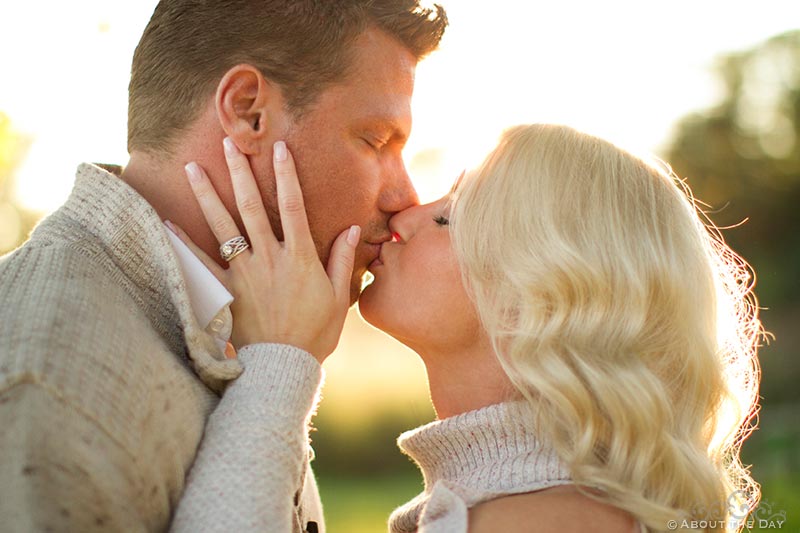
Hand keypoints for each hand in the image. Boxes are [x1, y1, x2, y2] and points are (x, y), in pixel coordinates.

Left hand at [169, 137, 359, 363]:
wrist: (283, 364)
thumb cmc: (316, 333)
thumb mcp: (339, 297)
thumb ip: (342, 260)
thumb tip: (352, 228)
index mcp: (299, 257)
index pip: (293, 207)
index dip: (287, 175)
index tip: (279, 148)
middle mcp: (269, 258)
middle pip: (252, 207)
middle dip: (240, 172)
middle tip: (228, 143)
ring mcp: (244, 273)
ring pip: (223, 227)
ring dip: (208, 194)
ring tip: (191, 167)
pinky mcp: (226, 291)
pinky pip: (200, 263)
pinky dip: (183, 243)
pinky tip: (167, 221)